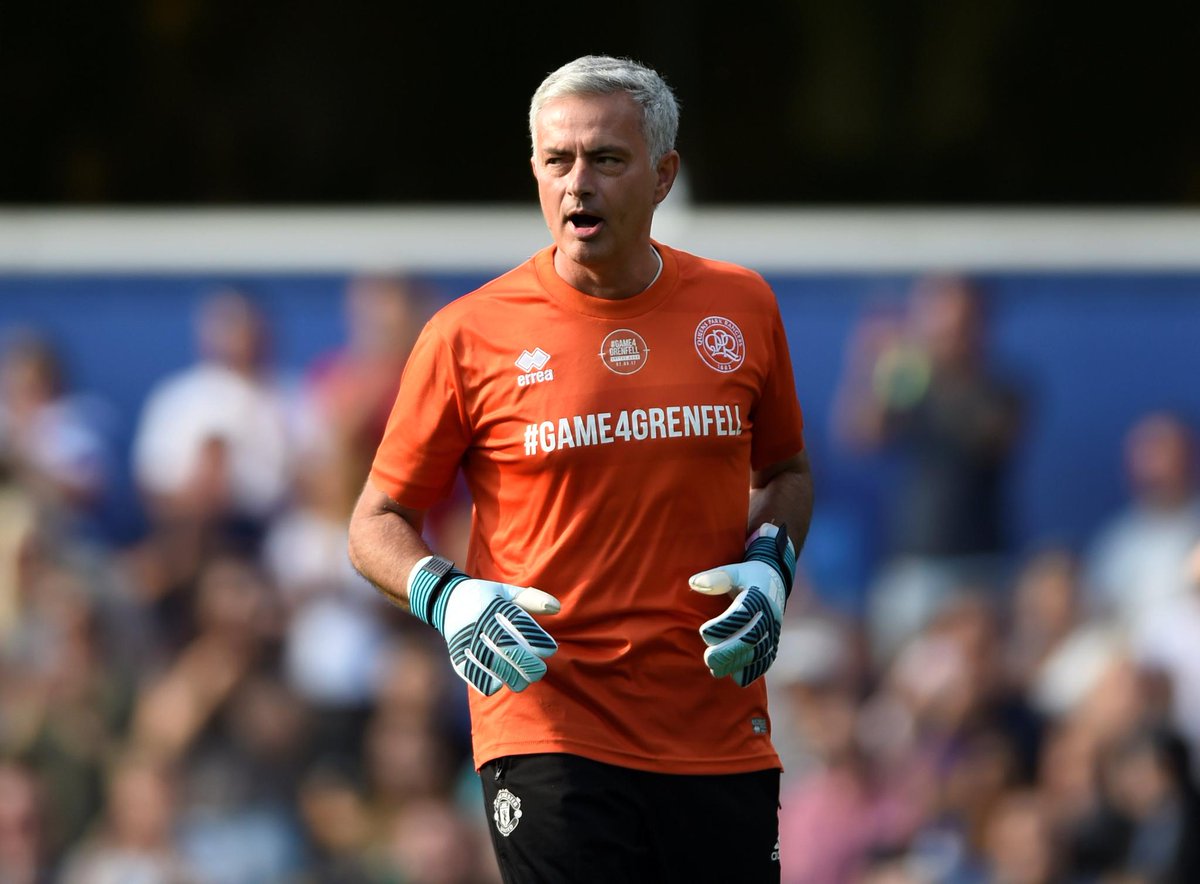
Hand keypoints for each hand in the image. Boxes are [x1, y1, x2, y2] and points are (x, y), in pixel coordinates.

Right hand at [408, 556, 559, 695]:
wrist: (446, 600)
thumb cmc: (486, 597)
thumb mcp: (506, 592)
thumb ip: (531, 599)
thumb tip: (557, 607)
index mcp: (492, 604)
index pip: (517, 622)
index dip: (535, 638)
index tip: (550, 649)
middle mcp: (478, 621)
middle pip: (505, 646)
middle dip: (525, 662)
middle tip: (540, 670)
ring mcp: (465, 638)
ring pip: (489, 662)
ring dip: (509, 675)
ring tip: (524, 680)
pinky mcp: (456, 652)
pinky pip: (470, 671)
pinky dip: (485, 681)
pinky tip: (499, 684)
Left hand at [689, 524, 794, 686]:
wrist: (774, 581)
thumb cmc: (747, 576)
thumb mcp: (734, 570)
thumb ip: (716, 577)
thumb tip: (694, 582)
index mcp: (759, 594)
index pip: (743, 613)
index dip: (724, 625)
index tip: (704, 632)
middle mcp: (770, 614)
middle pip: (752, 636)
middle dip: (730, 650)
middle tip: (708, 658)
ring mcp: (774, 629)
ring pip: (759, 651)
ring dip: (738, 663)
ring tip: (715, 669)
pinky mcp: (774, 640)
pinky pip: (767, 659)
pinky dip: (754, 670)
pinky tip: (737, 678)